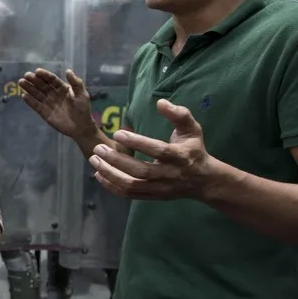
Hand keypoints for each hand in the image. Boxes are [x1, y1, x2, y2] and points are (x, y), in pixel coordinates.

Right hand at [18, 68, 95, 138]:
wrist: (81, 126)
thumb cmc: (83, 109)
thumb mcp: (82, 95)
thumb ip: (76, 83)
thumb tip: (68, 70)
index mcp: (62, 88)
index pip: (51, 79)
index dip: (44, 75)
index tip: (37, 71)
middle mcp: (53, 94)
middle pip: (42, 85)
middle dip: (34, 80)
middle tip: (26, 75)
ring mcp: (48, 103)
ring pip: (36, 94)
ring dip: (29, 88)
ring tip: (21, 82)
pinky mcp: (44, 112)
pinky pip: (35, 105)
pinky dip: (29, 101)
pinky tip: (23, 96)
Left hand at [89, 99, 218, 199]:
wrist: (203, 180)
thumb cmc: (193, 149)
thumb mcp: (192, 129)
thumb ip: (179, 114)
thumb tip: (160, 102)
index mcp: (180, 157)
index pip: (157, 150)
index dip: (137, 142)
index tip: (117, 132)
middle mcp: (170, 175)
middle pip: (140, 171)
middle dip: (116, 160)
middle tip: (98, 148)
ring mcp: (160, 188)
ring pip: (132, 185)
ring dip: (110, 174)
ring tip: (94, 160)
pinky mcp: (153, 196)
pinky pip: (129, 194)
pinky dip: (112, 186)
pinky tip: (99, 174)